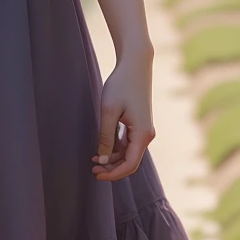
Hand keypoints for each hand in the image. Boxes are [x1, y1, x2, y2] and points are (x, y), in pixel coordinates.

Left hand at [93, 47, 153, 181]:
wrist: (135, 65)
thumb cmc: (121, 85)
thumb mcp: (109, 111)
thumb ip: (105, 136)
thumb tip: (102, 159)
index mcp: (142, 134)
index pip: (129, 165)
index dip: (113, 173)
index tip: (96, 174)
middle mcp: (147, 135)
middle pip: (130, 162)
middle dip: (112, 169)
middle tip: (92, 169)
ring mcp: (144, 130)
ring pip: (129, 154)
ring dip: (112, 159)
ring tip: (93, 160)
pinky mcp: (139, 125)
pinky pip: (128, 144)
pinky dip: (116, 149)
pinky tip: (101, 149)